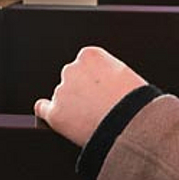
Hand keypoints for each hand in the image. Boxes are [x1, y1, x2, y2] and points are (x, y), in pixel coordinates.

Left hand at [33, 46, 147, 147]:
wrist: (130, 124)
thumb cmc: (135, 102)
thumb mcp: (127, 75)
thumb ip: (109, 73)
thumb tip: (106, 83)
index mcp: (90, 55)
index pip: (84, 64)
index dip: (93, 80)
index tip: (99, 90)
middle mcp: (71, 69)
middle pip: (71, 78)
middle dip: (80, 91)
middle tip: (96, 106)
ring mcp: (61, 91)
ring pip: (61, 96)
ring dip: (71, 105)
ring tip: (91, 119)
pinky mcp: (55, 114)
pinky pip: (43, 110)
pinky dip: (46, 112)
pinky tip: (51, 116)